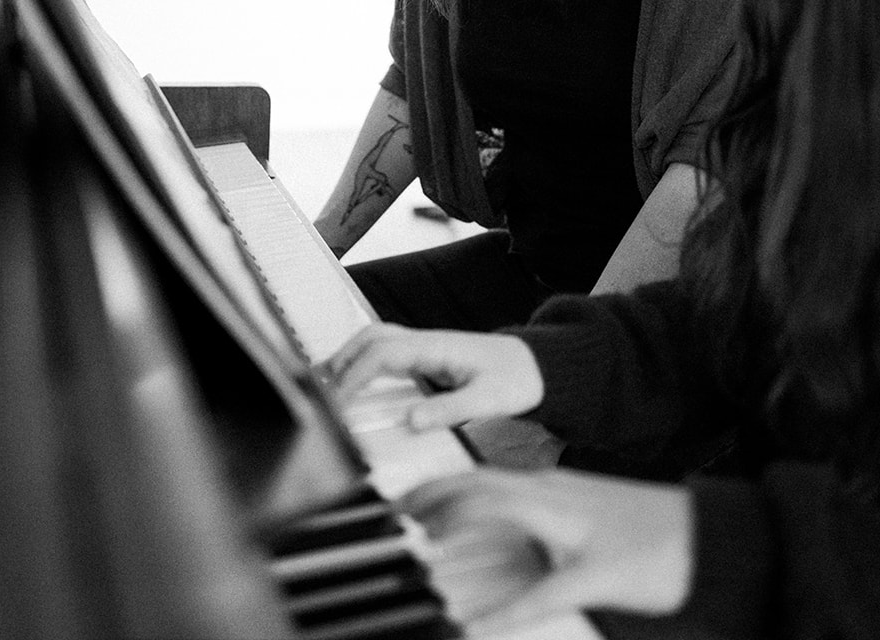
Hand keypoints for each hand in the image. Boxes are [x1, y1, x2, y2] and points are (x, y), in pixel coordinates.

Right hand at [323, 324, 543, 429]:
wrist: (538, 366)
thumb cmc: (516, 379)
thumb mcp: (489, 399)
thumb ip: (450, 409)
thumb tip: (410, 421)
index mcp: (435, 347)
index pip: (383, 353)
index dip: (356, 374)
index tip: (338, 398)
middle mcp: (426, 341)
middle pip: (372, 337)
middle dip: (342, 359)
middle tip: (321, 389)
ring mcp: (426, 346)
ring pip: (378, 339)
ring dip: (350, 356)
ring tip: (329, 383)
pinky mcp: (429, 356)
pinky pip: (388, 351)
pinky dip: (365, 361)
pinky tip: (359, 380)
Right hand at [402, 468, 692, 633]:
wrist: (710, 538)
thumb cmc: (656, 552)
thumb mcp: (590, 584)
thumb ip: (531, 603)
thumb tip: (478, 624)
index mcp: (544, 498)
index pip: (474, 497)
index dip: (435, 510)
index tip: (401, 524)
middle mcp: (548, 487)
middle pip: (478, 484)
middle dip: (437, 496)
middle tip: (400, 513)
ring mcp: (563, 491)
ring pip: (497, 487)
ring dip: (461, 499)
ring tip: (431, 516)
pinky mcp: (576, 503)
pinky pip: (518, 496)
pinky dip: (490, 506)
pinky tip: (489, 523)